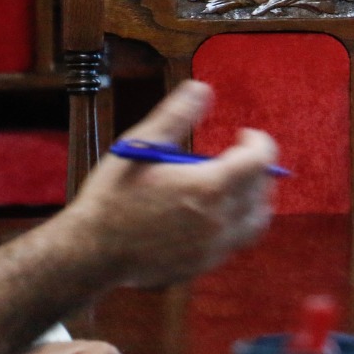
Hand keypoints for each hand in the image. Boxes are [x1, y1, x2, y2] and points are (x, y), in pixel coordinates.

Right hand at [61, 81, 276, 288]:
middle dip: (257, 168)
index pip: (260, 160)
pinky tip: (212, 211)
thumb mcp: (140, 146)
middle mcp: (221, 220)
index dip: (259, 142)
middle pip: (263, 189)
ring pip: (257, 220)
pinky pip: (236, 241)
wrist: (91, 252)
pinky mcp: (205, 264)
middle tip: (237, 157)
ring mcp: (215, 247)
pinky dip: (236, 222)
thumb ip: (176, 115)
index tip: (243, 134)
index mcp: (210, 187)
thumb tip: (202, 88)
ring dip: (254, 197)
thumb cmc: (113, 196)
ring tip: (233, 184)